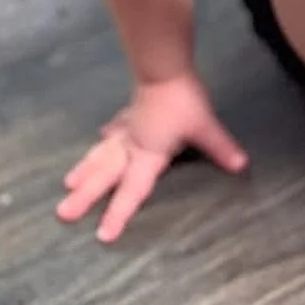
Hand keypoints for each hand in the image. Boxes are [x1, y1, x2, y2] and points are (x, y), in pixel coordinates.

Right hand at [57, 72, 248, 241]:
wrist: (164, 69)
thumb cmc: (183, 101)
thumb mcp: (204, 126)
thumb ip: (220, 148)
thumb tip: (241, 165)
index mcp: (147, 156)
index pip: (132, 191)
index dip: (118, 214)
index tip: (102, 235)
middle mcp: (131, 147)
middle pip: (105, 175)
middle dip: (86, 195)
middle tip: (63, 213)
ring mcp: (127, 129)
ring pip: (102, 153)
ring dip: (86, 169)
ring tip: (68, 183)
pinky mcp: (130, 113)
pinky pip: (114, 130)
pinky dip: (105, 137)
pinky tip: (101, 135)